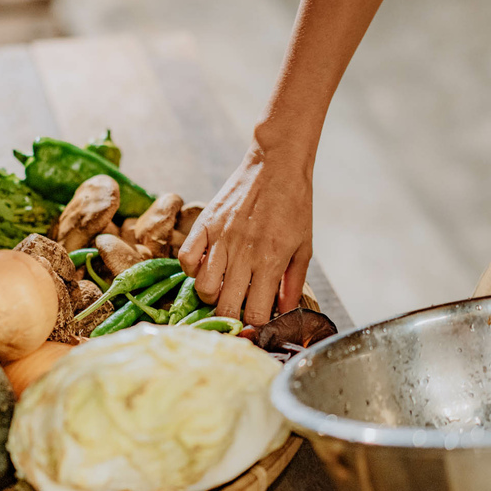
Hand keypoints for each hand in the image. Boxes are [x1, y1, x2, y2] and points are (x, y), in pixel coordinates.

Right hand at [178, 140, 312, 325]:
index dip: (255, 325)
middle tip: (237, 308)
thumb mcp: (304, 247)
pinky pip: (186, 259)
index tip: (256, 321)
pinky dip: (192, 269)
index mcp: (271, 261)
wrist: (277, 165)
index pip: (255, 314)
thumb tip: (284, 313)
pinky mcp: (205, 224)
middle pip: (225, 307)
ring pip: (203, 287)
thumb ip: (293, 283)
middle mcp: (243, 254)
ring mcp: (221, 238)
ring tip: (222, 287)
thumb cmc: (295, 207)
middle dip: (231, 317)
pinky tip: (206, 266)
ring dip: (211, 295)